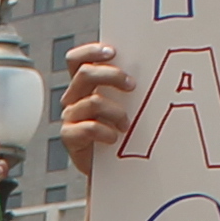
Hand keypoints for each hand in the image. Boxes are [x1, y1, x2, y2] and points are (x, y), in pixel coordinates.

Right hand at [60, 42, 130, 180]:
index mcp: (84, 86)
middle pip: (84, 74)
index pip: (77, 60)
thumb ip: (126, 87)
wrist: (114, 168)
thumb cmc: (123, 133)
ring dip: (116, 112)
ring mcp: (71, 117)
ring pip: (92, 101)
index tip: (113, 52)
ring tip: (126, 125)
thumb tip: (148, 67)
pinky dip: (106, 132)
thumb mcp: (126, 105)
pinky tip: (113, 139)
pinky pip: (89, 128)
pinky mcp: (70, 137)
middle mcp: (74, 98)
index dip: (91, 52)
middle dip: (112, 76)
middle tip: (132, 86)